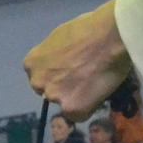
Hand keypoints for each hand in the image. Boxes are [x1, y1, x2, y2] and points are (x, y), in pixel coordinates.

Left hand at [24, 0, 130, 116]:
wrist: (110, 34)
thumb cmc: (90, 27)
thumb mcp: (60, 37)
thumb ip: (55, 55)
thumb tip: (62, 61)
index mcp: (31, 63)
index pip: (41, 77)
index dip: (58, 74)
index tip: (71, 70)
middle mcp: (37, 82)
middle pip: (49, 91)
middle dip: (64, 87)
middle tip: (84, 77)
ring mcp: (53, 96)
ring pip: (65, 103)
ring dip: (77, 97)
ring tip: (95, 80)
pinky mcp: (71, 108)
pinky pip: (80, 115)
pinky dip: (90, 107)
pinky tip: (99, 91)